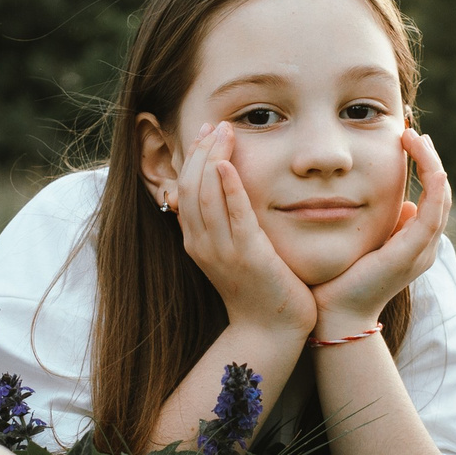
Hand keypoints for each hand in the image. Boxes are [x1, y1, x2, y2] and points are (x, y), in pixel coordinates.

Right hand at [173, 122, 315, 340]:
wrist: (271, 331)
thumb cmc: (259, 288)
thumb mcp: (232, 252)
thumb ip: (224, 222)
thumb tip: (218, 188)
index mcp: (196, 241)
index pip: (184, 188)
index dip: (193, 156)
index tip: (207, 131)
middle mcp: (202, 244)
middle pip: (190, 186)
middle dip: (201, 150)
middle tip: (216, 123)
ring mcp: (223, 251)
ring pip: (206, 196)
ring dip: (213, 158)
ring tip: (224, 131)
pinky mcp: (249, 256)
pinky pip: (234, 216)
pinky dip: (229, 188)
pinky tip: (228, 164)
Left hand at [310, 126, 447, 339]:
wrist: (334, 315)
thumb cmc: (339, 280)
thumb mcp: (361, 241)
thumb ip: (378, 224)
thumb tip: (400, 205)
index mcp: (413, 242)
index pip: (430, 195)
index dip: (423, 165)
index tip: (404, 138)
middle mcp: (424, 245)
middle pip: (440, 191)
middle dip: (429, 157)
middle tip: (412, 129)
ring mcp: (422, 249)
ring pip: (442, 196)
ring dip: (432, 162)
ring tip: (415, 136)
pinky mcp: (413, 251)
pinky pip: (435, 210)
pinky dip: (435, 182)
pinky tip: (427, 160)